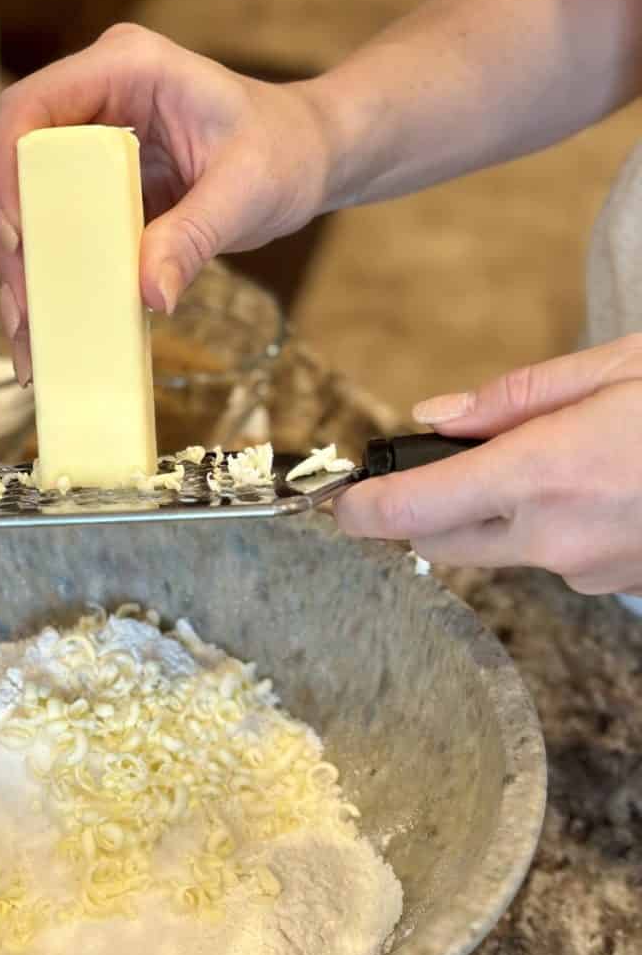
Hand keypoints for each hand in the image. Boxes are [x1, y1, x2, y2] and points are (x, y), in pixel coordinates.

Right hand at [0, 24, 333, 383]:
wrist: (307, 159)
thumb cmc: (285, 151)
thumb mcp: (246, 192)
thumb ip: (193, 238)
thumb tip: (149, 295)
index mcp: (125, 71)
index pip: (30, 108)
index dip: (6, 171)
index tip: (17, 239)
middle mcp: (96, 104)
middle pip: (18, 168)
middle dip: (13, 243)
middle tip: (25, 309)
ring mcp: (93, 149)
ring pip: (32, 211)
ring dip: (25, 275)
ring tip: (29, 341)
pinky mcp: (100, 192)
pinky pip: (62, 235)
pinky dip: (54, 283)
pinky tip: (48, 333)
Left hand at [334, 335, 641, 595]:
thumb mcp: (618, 367)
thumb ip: (515, 397)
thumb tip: (436, 416)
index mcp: (542, 474)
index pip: (412, 509)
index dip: (362, 508)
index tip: (341, 501)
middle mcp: (555, 538)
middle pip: (439, 542)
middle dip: (430, 507)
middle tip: (461, 462)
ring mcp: (588, 572)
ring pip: (499, 553)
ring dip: (498, 520)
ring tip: (559, 465)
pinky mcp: (619, 588)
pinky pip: (556, 561)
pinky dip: (555, 530)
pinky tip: (600, 491)